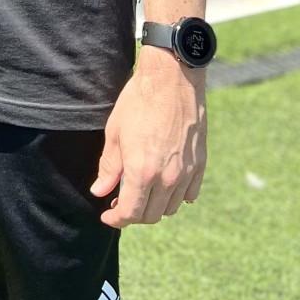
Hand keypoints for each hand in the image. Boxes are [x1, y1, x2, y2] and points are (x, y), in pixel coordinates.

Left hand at [91, 48, 206, 226]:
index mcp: (142, 172)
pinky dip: (176, 197)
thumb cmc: (138, 102)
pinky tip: (165, 186)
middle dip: (133, 215)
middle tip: (120, 204)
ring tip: (141, 193)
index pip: (130, 213)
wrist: (172, 79)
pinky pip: (188, 194)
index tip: (107, 217)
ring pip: (170, 207)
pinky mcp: (200, 164)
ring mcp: (187, 172)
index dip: (116, 220)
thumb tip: (100, 191)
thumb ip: (109, 167)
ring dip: (154, 207)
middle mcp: (167, 178)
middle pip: (151, 215)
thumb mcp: (115, 133)